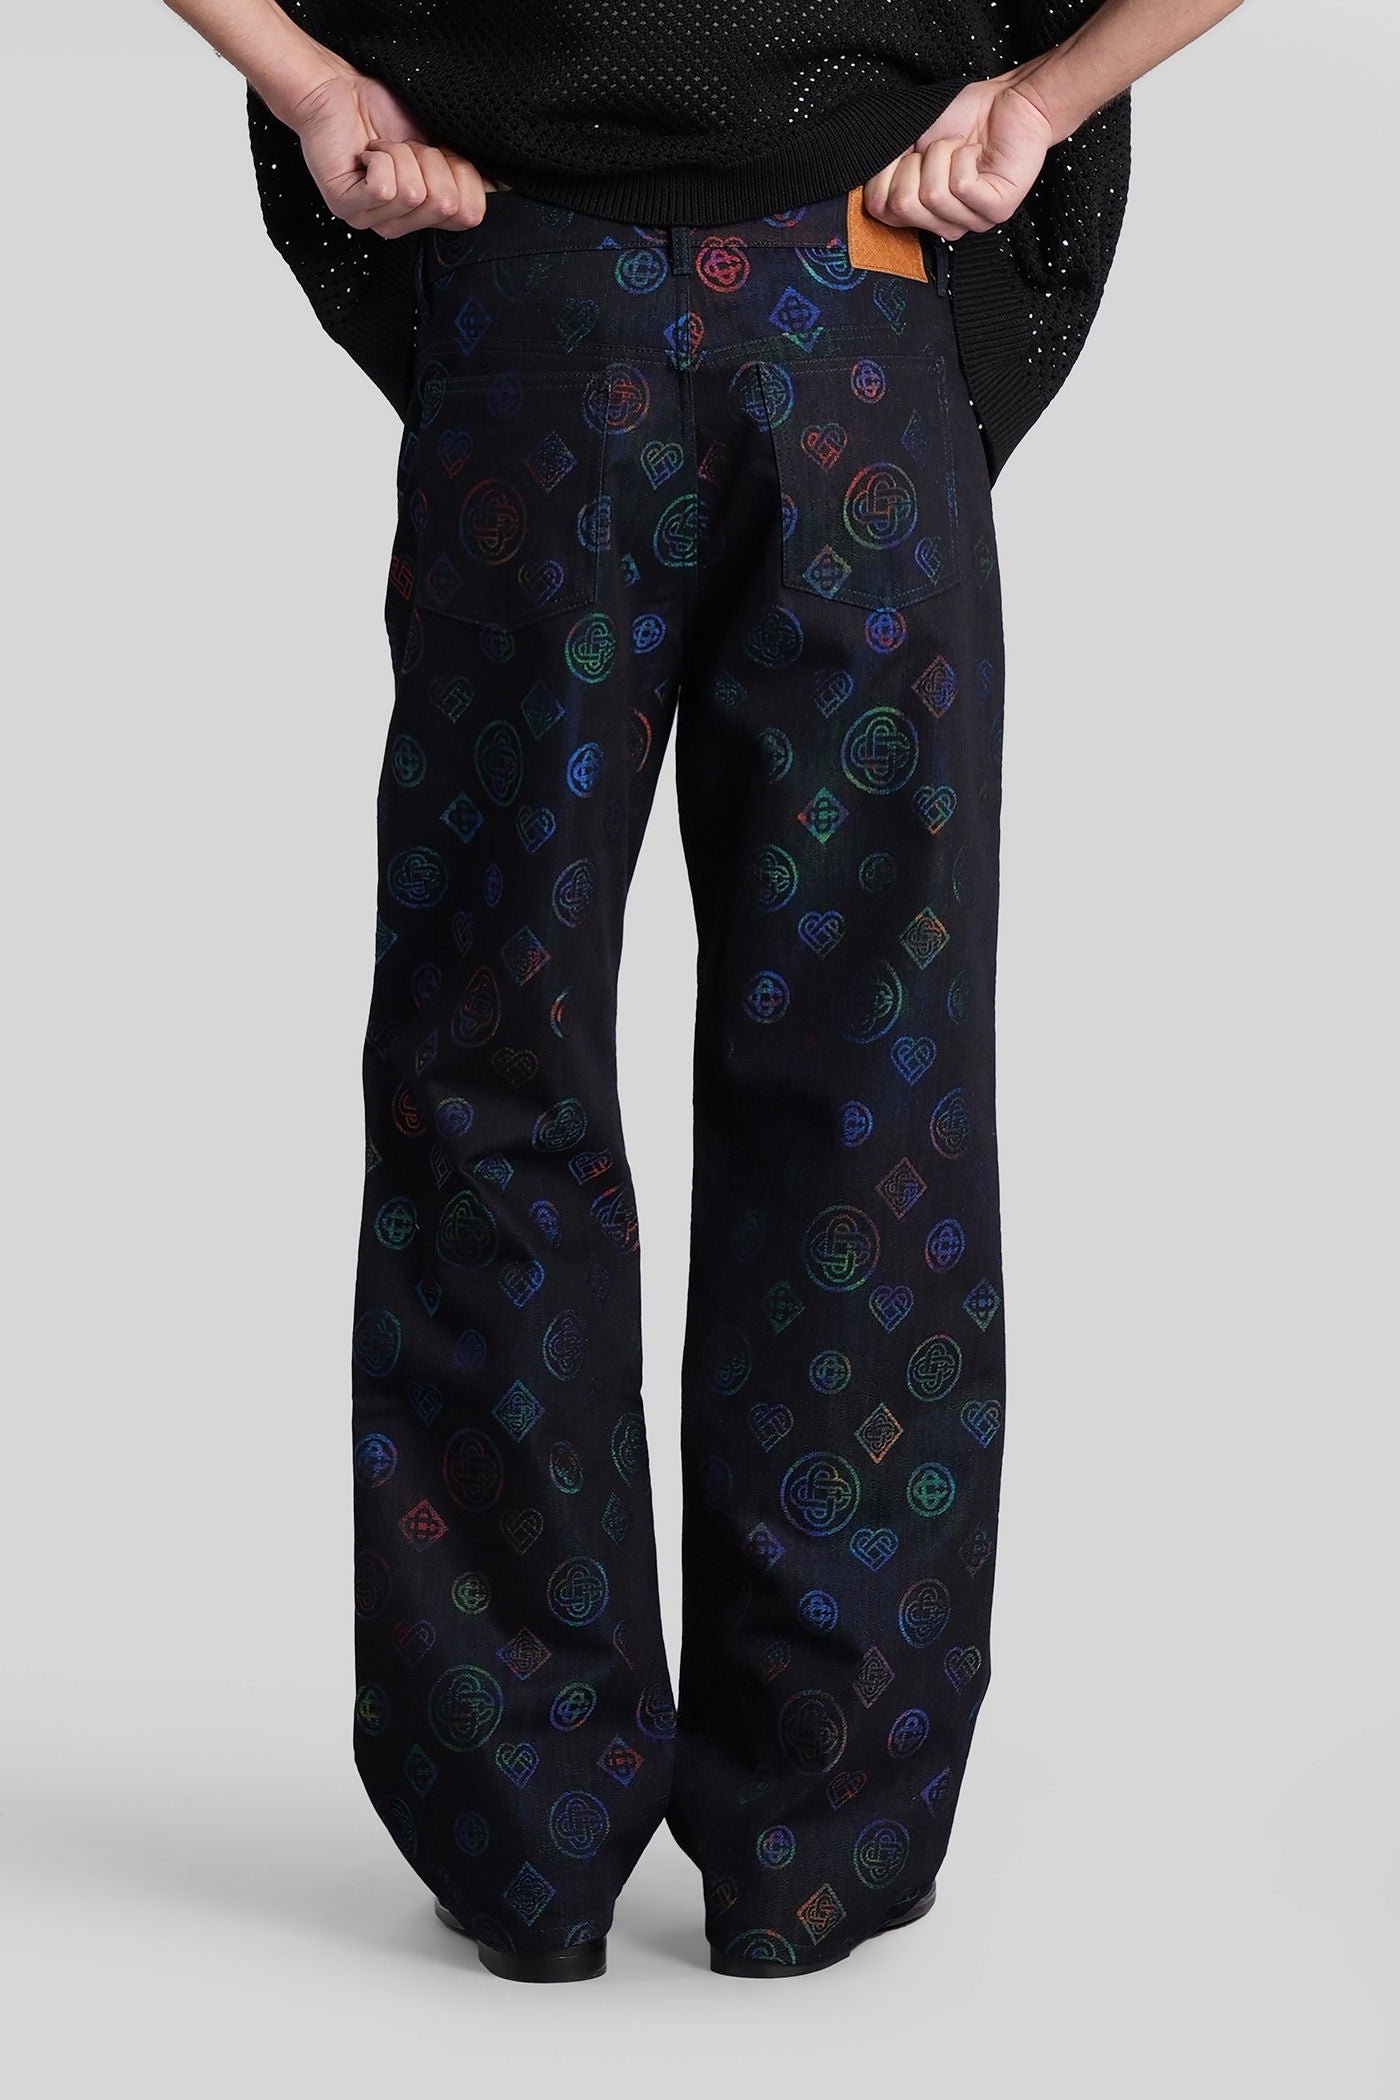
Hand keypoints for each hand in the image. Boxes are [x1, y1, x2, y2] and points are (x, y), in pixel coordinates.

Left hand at [289, 70, 496, 237]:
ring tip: (384, 147)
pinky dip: (382, 156)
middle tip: (407, 147)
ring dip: (404, 154)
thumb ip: (473, 171)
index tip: (439, 151)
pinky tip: (368, 152)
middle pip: (445, 204)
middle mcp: (399, 226)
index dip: (463, 173)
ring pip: (415, 193)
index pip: (470, 215)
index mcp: (425, 216)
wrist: (339, 89)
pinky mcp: (346, 206)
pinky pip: (387, 188)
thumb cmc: (387, 112)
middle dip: (432, 160)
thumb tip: (509, 185)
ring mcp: (370, 221)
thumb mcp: (443, 145)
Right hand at [863, 73, 1055, 239]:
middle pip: (902, 205)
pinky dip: (963, 154)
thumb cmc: (961, 118)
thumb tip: (862, 181)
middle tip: (937, 149)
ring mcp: (973, 222)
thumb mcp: (909, 143)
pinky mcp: (997, 209)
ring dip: (941, 154)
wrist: (1008, 101)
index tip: (908, 151)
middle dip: (914, 162)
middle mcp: (946, 226)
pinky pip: (960, 185)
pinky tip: (976, 151)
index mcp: (923, 215)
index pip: (880, 210)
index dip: (885, 171)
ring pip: (932, 195)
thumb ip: (883, 167)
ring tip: (959, 147)